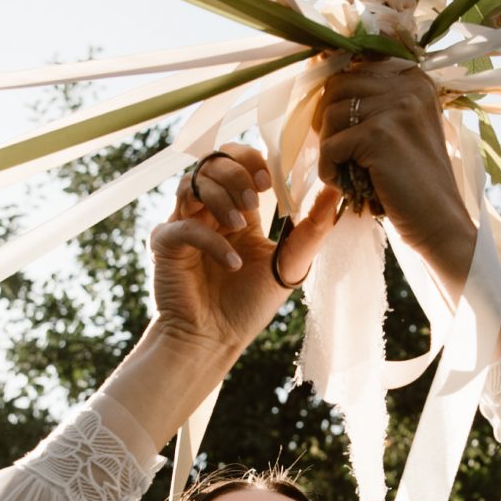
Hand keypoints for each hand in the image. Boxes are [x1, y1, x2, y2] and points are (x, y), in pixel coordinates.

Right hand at [147, 144, 336, 355]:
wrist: (215, 340)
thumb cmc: (248, 305)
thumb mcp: (290, 265)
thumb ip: (312, 229)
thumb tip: (336, 191)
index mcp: (238, 210)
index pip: (240, 162)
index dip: (253, 160)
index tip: (270, 179)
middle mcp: (208, 211)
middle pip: (213, 161)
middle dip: (236, 172)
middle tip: (254, 199)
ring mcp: (184, 223)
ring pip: (193, 183)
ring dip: (222, 199)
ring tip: (242, 228)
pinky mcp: (165, 243)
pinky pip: (185, 226)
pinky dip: (211, 240)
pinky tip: (231, 263)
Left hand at [316, 60, 474, 279]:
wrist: (440, 222)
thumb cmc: (413, 180)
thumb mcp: (401, 128)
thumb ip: (373, 101)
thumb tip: (320, 69)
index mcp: (414, 78)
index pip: (354, 66)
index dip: (335, 96)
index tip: (340, 126)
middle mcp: (408, 85)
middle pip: (336, 86)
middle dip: (328, 122)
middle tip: (341, 152)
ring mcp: (396, 107)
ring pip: (329, 115)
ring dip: (330, 149)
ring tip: (350, 172)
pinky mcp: (380, 135)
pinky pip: (330, 146)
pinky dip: (329, 171)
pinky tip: (347, 186)